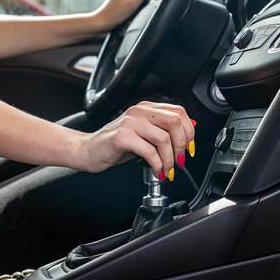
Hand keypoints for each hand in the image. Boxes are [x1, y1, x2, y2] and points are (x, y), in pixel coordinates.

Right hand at [77, 101, 194, 179]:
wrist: (88, 150)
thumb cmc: (116, 144)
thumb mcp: (144, 134)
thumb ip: (164, 130)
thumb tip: (190, 130)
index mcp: (147, 108)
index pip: (179, 112)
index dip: (190, 132)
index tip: (190, 149)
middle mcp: (139, 111)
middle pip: (174, 122)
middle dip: (182, 146)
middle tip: (179, 161)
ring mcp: (130, 122)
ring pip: (163, 139)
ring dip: (170, 160)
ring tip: (167, 170)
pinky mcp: (122, 137)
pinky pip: (149, 151)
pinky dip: (158, 165)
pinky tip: (157, 171)